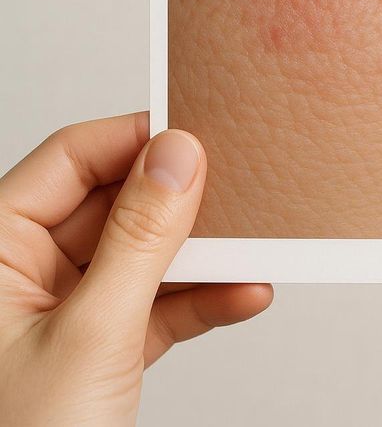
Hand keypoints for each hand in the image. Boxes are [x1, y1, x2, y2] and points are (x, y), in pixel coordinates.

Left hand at [0, 112, 272, 425]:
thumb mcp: (91, 333)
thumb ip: (141, 241)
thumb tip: (179, 157)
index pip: (73, 160)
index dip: (138, 140)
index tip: (202, 133)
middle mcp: (24, 270)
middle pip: (118, 205)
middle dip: (183, 203)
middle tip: (244, 189)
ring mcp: (66, 310)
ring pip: (146, 256)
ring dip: (205, 257)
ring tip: (258, 246)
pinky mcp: (103, 347)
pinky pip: (159, 305)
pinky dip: (202, 302)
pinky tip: (245, 295)